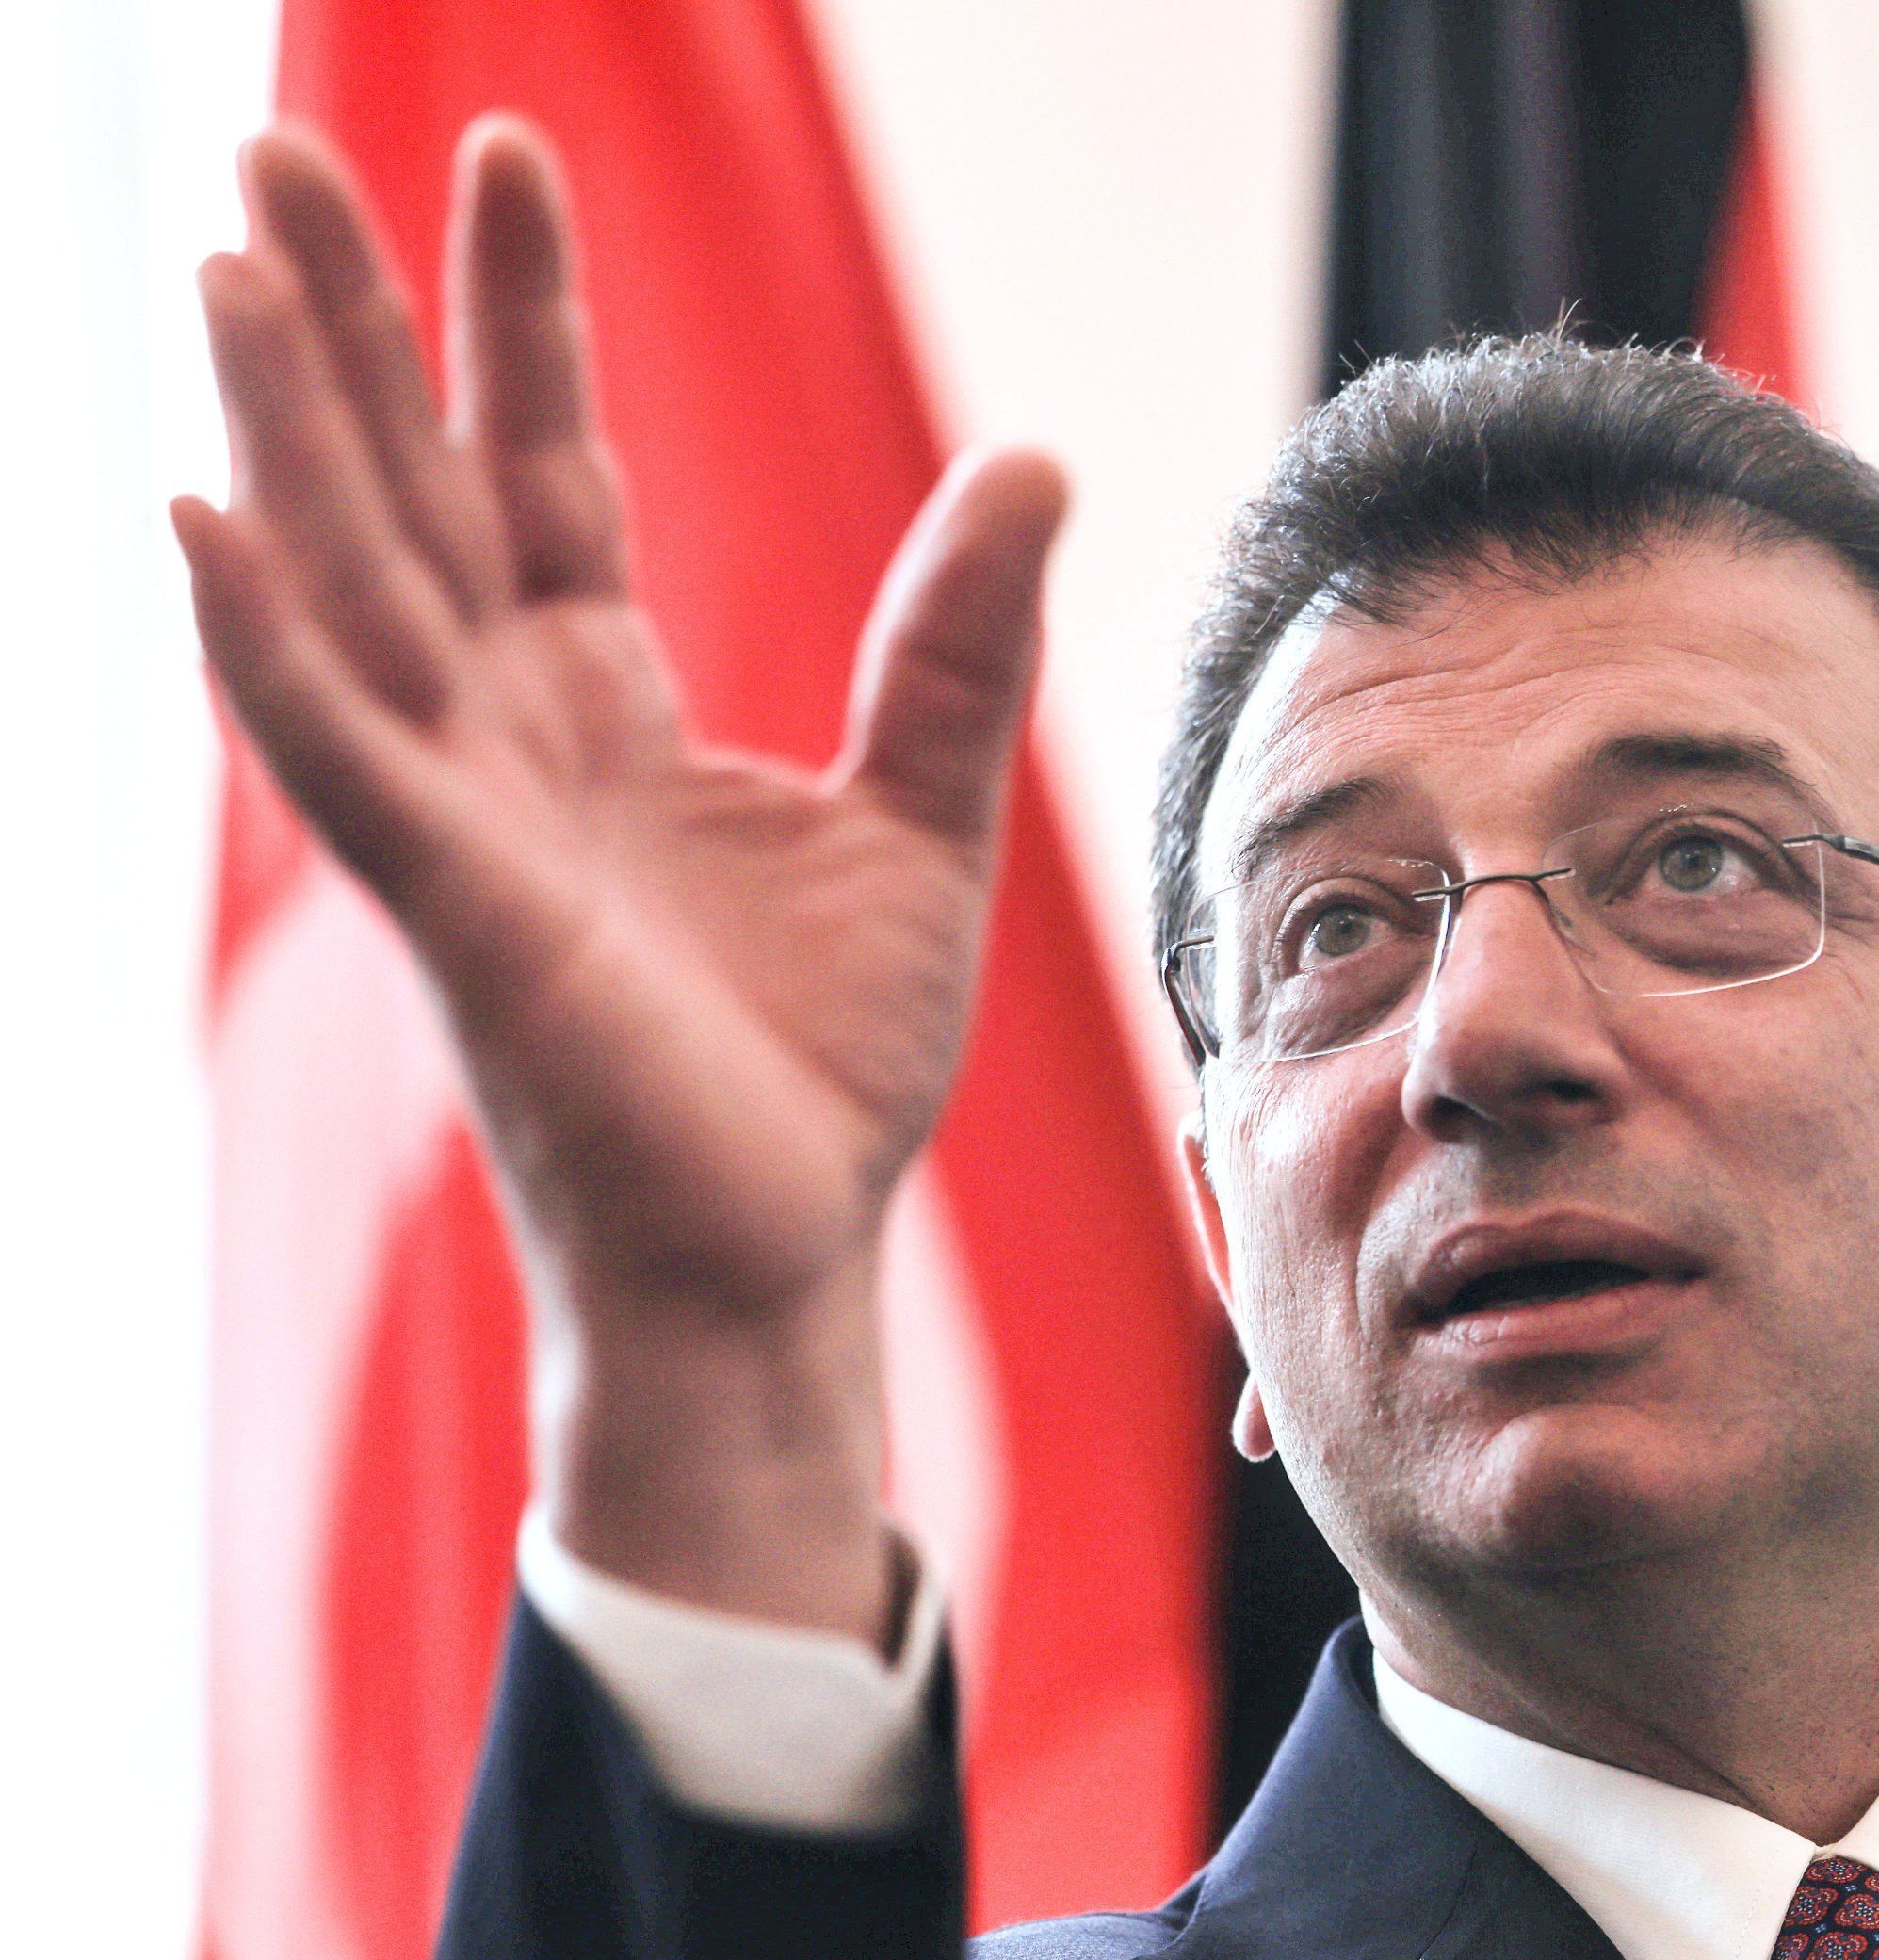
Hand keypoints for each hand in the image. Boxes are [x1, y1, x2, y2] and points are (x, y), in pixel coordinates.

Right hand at [176, 119, 1066, 1638]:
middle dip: (350, 318)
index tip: (506, 149)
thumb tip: (1036, 461)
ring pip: (352, 584)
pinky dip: (266, 643)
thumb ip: (957, 649)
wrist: (786, 1256)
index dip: (521, 314)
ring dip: (284, 428)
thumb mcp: (924, 824)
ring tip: (226, 257)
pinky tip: (197, 517)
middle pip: (411, 484)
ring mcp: (464, 819)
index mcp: (602, 707)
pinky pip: (342, 757)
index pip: (542, 464)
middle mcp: (504, 739)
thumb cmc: (819, 1068)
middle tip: (276, 138)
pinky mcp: (461, 912)